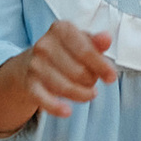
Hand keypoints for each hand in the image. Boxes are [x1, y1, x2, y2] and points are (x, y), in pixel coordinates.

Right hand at [0, 22, 115, 133]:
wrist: (34, 62)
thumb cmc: (67, 51)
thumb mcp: (83, 42)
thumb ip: (96, 43)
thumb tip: (106, 38)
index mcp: (61, 29)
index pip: (85, 50)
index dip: (101, 67)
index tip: (111, 78)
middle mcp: (44, 44)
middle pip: (78, 71)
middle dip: (91, 81)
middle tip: (92, 81)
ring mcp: (35, 64)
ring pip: (65, 87)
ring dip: (81, 95)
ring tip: (88, 94)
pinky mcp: (30, 83)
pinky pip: (43, 99)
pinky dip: (56, 107)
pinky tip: (67, 112)